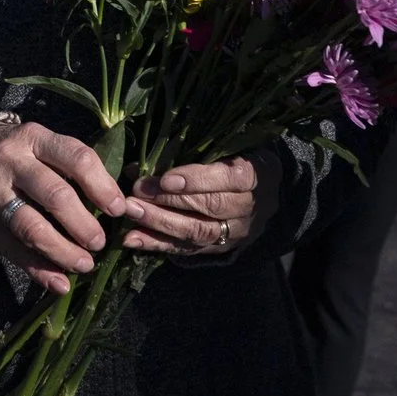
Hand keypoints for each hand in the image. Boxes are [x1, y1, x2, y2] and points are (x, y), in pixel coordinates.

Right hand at [0, 124, 130, 295]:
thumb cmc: (17, 157)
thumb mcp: (40, 147)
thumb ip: (72, 168)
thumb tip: (117, 205)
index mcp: (35, 138)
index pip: (76, 158)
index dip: (102, 186)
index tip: (118, 209)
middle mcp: (11, 161)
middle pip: (55, 195)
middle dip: (84, 225)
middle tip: (99, 243)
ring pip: (32, 227)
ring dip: (63, 251)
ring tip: (84, 264)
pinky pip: (13, 250)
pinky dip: (39, 270)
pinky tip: (59, 283)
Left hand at [120, 155, 263, 259]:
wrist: (264, 193)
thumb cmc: (238, 159)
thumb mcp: (226, 146)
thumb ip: (191, 152)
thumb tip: (139, 166)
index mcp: (258, 175)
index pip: (229, 178)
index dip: (197, 180)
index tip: (166, 180)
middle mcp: (251, 207)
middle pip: (211, 207)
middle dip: (170, 201)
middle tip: (137, 194)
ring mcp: (237, 231)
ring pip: (199, 231)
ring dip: (161, 223)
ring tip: (132, 213)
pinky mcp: (221, 248)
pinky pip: (189, 249)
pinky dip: (159, 244)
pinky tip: (133, 239)